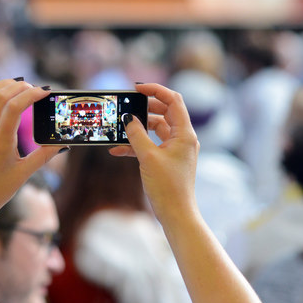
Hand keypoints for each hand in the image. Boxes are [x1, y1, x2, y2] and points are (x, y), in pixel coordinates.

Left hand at [0, 79, 63, 216]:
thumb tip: (63, 143)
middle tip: (33, 88)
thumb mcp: (24, 174)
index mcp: (0, 143)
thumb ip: (44, 156)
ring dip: (0, 87)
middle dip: (18, 86)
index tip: (44, 92)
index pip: (14, 107)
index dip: (31, 94)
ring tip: (16, 85)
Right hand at [109, 83, 199, 217]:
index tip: (137, 88)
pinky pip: (151, 145)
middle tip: (127, 106)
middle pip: (164, 112)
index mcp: (184, 133)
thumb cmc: (168, 187)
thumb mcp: (148, 157)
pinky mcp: (167, 160)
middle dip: (145, 108)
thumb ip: (136, 134)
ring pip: (156, 128)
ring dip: (138, 128)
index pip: (173, 100)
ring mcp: (175, 149)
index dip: (156, 90)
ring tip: (120, 129)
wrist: (176, 214)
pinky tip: (117, 150)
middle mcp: (182, 138)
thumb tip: (127, 118)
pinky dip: (136, 145)